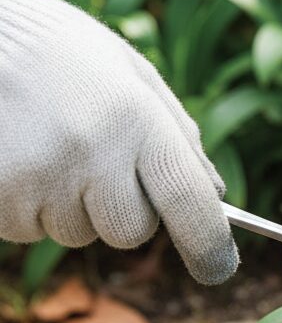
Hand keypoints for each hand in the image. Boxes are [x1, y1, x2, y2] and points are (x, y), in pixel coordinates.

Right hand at [0, 0, 237, 284]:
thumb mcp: (134, 77)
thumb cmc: (66, 54)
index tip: (219, 268)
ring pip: (79, 233)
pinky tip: (21, 155)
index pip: (188, 202)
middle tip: (100, 160)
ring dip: (74, 206)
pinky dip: (31, 206)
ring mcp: (37, 175)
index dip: (209, 245)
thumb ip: (179, 137)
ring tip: (51, 145)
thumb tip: (215, 197)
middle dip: (126, 211)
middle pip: (132, 232)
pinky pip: (30, 230)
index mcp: (135, 116)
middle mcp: (89, 150)